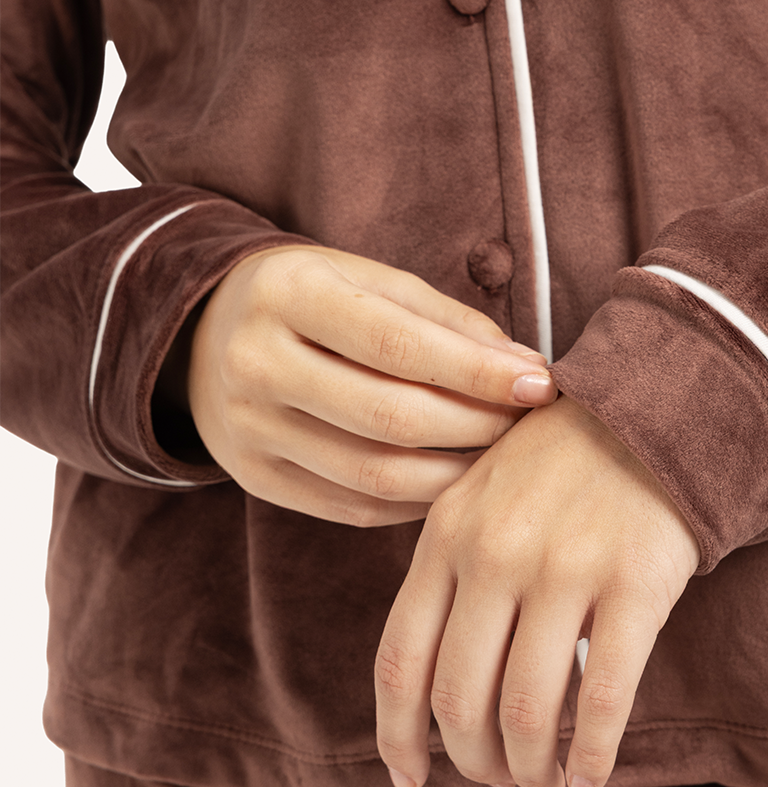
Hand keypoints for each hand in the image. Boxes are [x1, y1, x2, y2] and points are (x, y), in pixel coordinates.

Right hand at [184, 245, 555, 524]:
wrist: (209, 329)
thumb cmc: (318, 297)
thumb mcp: (372, 281)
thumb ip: (447, 322)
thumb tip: (526, 370)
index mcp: (289, 293)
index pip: (398, 344)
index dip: (477, 371)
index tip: (540, 384)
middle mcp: (256, 362)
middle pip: (389, 417)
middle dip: (476, 425)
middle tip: (528, 424)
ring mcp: (248, 428)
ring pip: (374, 474)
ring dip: (456, 474)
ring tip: (502, 457)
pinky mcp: (254, 477)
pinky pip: (353, 506)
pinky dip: (416, 501)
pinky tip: (454, 481)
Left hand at [374, 396, 700, 786]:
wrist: (653, 409)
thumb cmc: (559, 467)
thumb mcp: (478, 498)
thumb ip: (448, 574)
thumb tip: (431, 691)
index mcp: (445, 534)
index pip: (400, 661)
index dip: (398, 737)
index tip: (409, 778)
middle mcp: (494, 554)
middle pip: (460, 700)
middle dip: (475, 762)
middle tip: (498, 779)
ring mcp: (563, 568)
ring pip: (525, 712)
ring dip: (531, 769)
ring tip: (544, 783)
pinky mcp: (633, 583)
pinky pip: (603, 697)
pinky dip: (591, 756)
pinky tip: (588, 775)